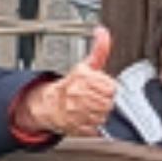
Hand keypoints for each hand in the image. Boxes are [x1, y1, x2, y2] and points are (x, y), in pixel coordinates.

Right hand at [15, 26, 119, 142]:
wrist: (50, 104)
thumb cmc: (71, 85)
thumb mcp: (85, 65)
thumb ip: (99, 50)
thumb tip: (102, 32)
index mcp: (83, 78)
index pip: (111, 87)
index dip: (108, 88)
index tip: (102, 87)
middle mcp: (79, 95)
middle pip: (109, 102)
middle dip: (105, 100)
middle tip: (96, 98)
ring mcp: (78, 113)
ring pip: (104, 115)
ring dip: (100, 112)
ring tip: (91, 107)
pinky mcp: (77, 127)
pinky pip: (96, 128)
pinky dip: (94, 124)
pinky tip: (87, 117)